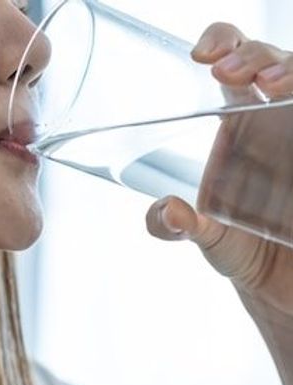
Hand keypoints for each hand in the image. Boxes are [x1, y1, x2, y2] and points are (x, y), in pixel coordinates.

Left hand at [146, 23, 292, 320]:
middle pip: (274, 61)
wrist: (281, 280)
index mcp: (240, 123)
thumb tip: (166, 211)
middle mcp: (276, 118)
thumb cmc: (242, 248)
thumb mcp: (203, 236)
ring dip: (292, 70)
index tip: (201, 57)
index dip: (223, 41)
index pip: (235, 61)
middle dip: (255, 55)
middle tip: (228, 74)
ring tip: (272, 87)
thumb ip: (172, 226)